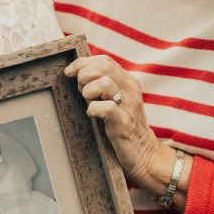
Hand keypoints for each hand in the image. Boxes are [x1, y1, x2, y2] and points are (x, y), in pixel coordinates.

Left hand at [64, 54, 191, 199]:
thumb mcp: (116, 100)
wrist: (145, 153)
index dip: (83, 63)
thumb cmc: (124, 126)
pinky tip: (92, 115)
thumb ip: (103, 86)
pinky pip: (105, 107)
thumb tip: (78, 74)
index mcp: (128, 81)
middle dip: (84, 75)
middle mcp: (130, 89)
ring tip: (88, 102)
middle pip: (104, 66)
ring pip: (104, 82)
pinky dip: (93, 109)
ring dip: (88, 91)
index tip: (69, 72)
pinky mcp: (123, 122)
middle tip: (80, 90)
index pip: (105, 60)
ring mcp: (128, 105)